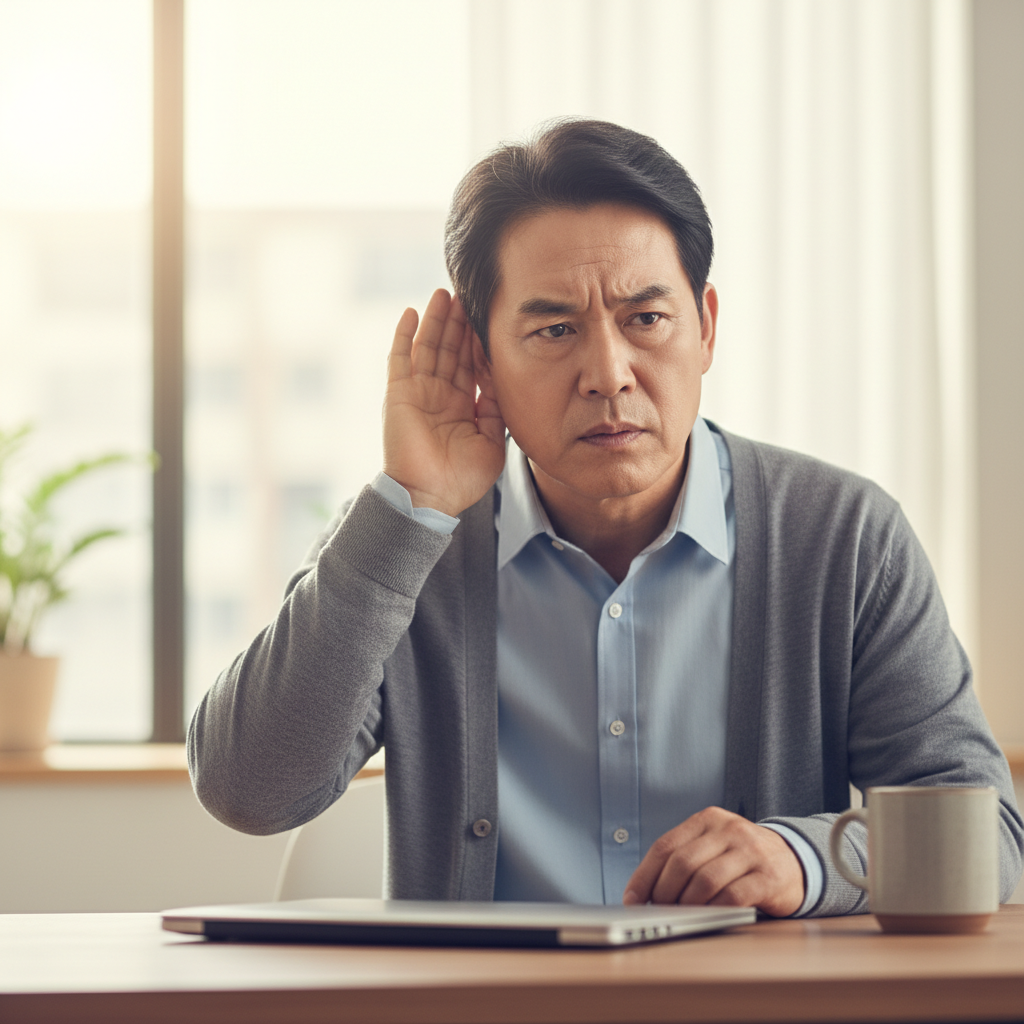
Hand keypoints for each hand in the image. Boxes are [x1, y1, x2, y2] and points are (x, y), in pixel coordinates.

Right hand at [383, 289, 505, 517]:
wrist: (431, 497)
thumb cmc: (463, 479)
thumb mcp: (493, 442)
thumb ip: (497, 410)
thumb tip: (501, 381)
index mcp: (461, 406)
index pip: (470, 364)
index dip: (478, 341)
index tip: (488, 316)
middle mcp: (438, 395)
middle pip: (450, 349)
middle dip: (458, 322)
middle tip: (467, 292)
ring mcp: (417, 392)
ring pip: (428, 346)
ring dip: (436, 320)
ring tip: (445, 293)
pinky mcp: (399, 393)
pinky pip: (400, 358)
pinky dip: (404, 335)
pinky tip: (412, 312)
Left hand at [622, 807, 803, 916]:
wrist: (794, 860)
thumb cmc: (742, 858)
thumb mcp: (714, 845)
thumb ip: (685, 859)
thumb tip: (645, 892)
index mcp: (707, 820)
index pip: (665, 846)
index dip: (644, 875)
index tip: (632, 898)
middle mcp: (728, 829)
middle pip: (682, 863)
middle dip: (663, 892)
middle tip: (658, 911)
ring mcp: (750, 851)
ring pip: (705, 880)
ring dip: (687, 904)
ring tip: (681, 915)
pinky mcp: (768, 876)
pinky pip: (732, 896)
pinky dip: (714, 910)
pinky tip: (708, 916)